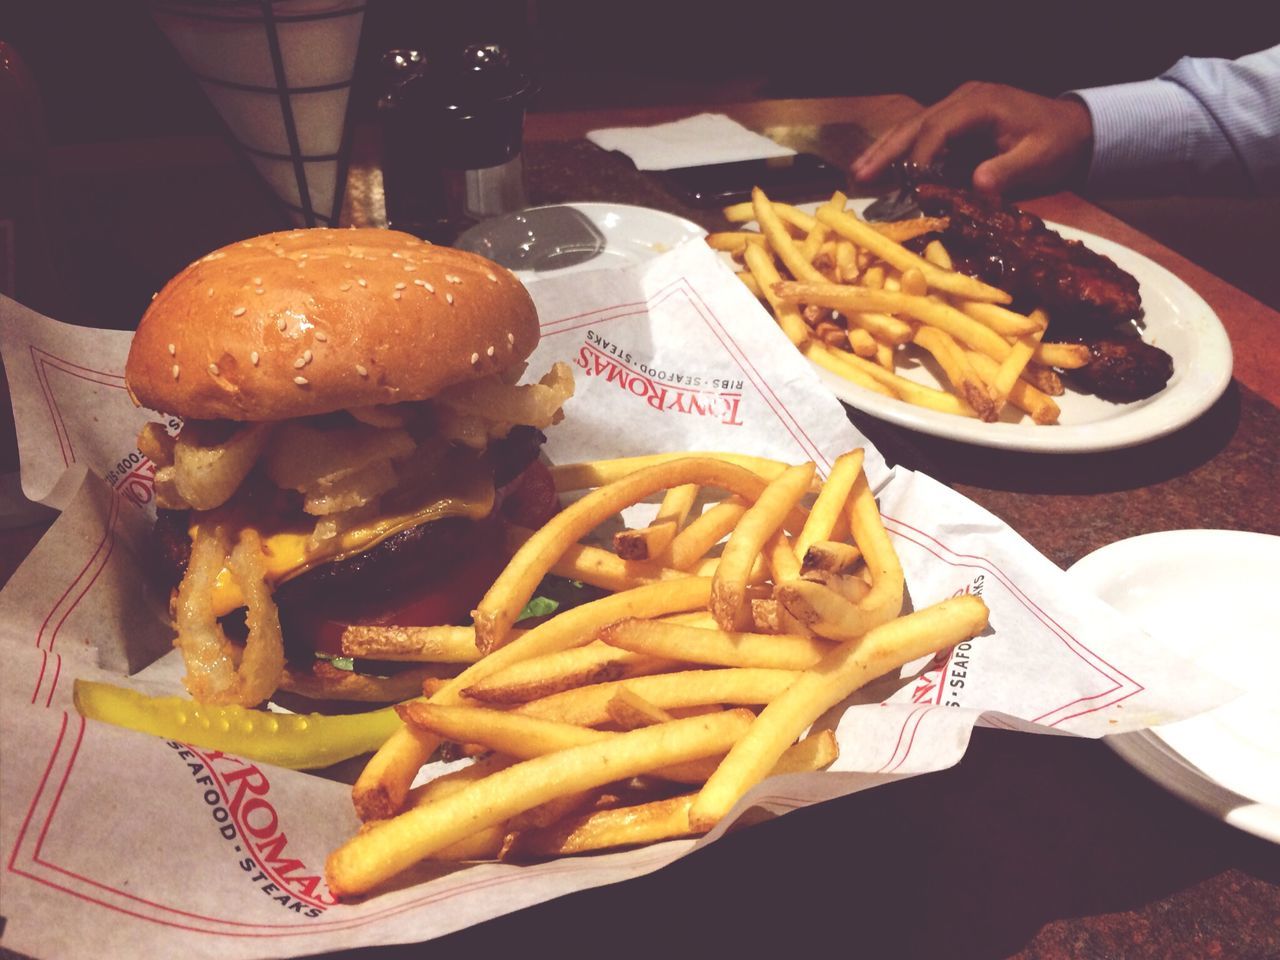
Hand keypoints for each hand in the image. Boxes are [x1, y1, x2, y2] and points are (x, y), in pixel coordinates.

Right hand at [852, 82, 1093, 196]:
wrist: (1075, 131)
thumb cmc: (1058, 144)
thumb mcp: (1039, 159)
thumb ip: (1007, 171)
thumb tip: (975, 185)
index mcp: (981, 104)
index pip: (938, 129)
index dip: (920, 158)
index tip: (908, 188)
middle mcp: (962, 101)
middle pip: (914, 125)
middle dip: (885, 151)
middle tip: (857, 177)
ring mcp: (957, 111)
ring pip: (912, 130)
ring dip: (884, 153)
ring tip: (857, 175)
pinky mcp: (956, 126)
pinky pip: (922, 139)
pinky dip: (901, 156)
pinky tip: (881, 173)